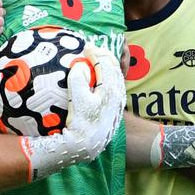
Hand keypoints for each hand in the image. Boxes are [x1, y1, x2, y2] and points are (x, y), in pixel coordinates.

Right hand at [23, 46, 125, 179]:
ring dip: (106, 67)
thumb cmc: (81, 123)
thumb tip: (80, 66)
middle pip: (114, 69)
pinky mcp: (112, 111)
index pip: (106, 64)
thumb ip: (79, 79)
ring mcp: (116, 103)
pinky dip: (106, 78)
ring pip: (115, 78)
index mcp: (111, 89)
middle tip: (93, 50)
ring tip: (96, 61)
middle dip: (104, 57)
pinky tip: (97, 80)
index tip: (86, 47)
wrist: (85, 147)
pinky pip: (112, 87)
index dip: (96, 53)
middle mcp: (117, 95)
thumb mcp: (77, 99)